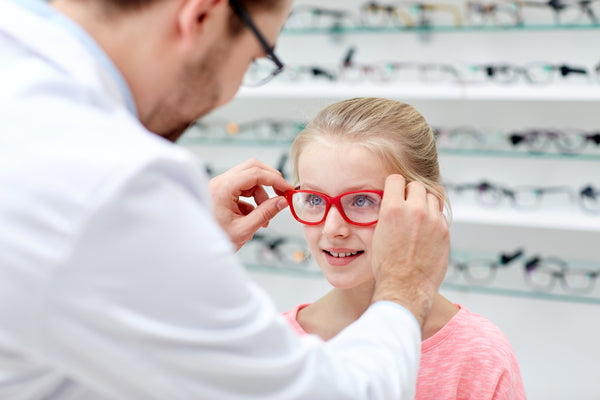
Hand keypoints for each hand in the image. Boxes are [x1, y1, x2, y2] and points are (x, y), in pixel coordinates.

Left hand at [209, 158, 293, 251]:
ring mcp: (221, 186)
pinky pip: (243, 189)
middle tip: (282, 193)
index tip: (288, 189)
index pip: (255, 173)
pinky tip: (254, 217)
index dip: (275, 180)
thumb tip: (282, 202)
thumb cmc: (215, 239)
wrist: (198, 247)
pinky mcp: (223, 192)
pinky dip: (254, 200)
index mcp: (223, 188)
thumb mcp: (244, 229)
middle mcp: (220, 182)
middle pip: (252, 168)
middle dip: (270, 180)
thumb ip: (265, 213)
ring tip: (265, 216)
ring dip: (262, 194)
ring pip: (249, 179)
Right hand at [371, 175, 448, 327]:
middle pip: (416, 185)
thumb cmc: (387, 265)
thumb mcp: (378, 233)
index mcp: (393, 209)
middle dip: (411, 193)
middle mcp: (414, 210)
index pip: (396, 179)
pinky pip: (439, 214)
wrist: (404, 288)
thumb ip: (388, 212)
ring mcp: (433, 220)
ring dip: (424, 202)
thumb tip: (395, 200)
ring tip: (418, 216)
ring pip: (432, 197)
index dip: (394, 186)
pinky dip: (433, 217)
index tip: (395, 192)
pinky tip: (426, 229)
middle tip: (407, 205)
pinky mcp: (444, 231)